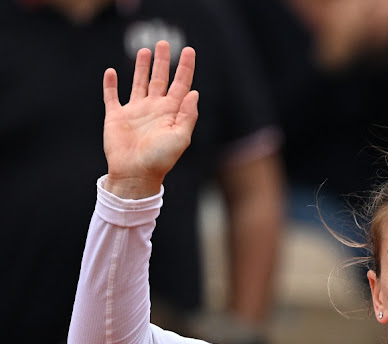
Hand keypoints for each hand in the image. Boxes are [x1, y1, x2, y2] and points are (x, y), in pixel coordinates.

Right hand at [102, 40, 198, 198]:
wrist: (135, 174)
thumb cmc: (160, 159)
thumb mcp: (180, 138)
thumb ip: (188, 115)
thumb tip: (194, 93)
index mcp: (171, 113)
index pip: (180, 85)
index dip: (185, 67)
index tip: (189, 50)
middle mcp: (154, 109)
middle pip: (160, 79)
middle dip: (163, 61)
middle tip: (163, 43)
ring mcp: (135, 112)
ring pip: (139, 83)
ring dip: (141, 67)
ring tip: (144, 50)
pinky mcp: (116, 117)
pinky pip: (112, 97)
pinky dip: (110, 84)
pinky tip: (111, 72)